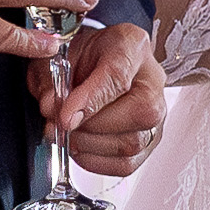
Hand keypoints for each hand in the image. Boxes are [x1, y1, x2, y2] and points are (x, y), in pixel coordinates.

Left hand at [45, 19, 160, 173]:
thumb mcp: (59, 57)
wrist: (94, 63)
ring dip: (90, 145)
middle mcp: (153, 79)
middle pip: (138, 112)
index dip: (90, 100)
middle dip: (90, 127)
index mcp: (131, 46)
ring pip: (133, 141)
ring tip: (68, 135)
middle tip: (60, 125)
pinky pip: (128, 163)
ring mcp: (158, 112)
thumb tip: (51, 108)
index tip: (64, 117)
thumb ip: (52, 80)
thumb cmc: (82, 57)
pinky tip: (81, 148)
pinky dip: (97, 162)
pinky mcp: (150, 140)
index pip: (119, 76)